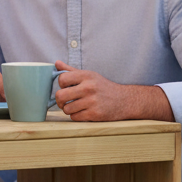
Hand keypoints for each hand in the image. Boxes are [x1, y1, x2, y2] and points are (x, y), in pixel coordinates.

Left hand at [53, 61, 173, 121]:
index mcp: (86, 76)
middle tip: (63, 101)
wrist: (124, 100)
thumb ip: (71, 70)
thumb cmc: (103, 87)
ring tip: (75, 107)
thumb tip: (56, 63)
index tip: (66, 88)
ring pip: (66, 109)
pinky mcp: (94, 114)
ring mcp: (92, 102)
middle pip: (60, 95)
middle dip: (59, 100)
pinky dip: (76, 116)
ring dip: (68, 109)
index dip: (61, 85)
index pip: (62, 79)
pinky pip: (74, 117)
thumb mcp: (89, 75)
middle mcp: (88, 87)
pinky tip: (83, 112)